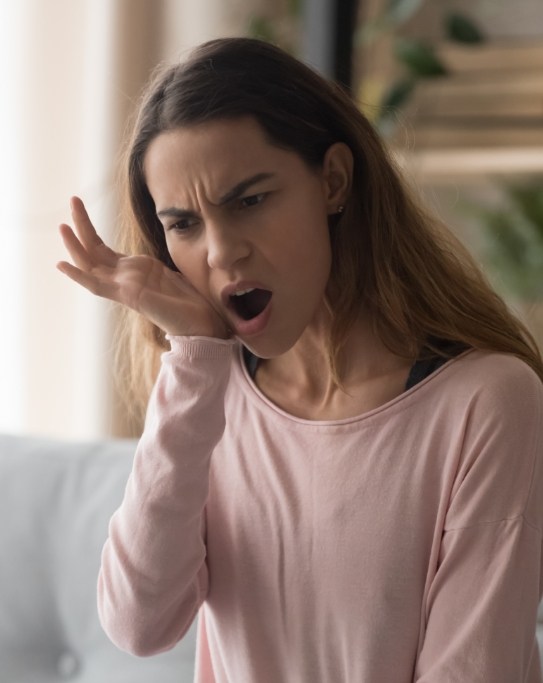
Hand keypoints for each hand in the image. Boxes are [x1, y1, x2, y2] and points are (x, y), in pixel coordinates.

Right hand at [57, 197, 229, 337]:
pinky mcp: (128, 296)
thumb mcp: (169, 272)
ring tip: (62, 226)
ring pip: (91, 264)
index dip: (89, 229)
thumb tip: (156, 257)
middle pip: (93, 249)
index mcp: (132, 270)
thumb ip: (155, 265)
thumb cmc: (188, 300)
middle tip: (73, 198)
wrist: (201, 321)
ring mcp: (123, 287)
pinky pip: (97, 286)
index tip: (78, 207)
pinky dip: (79, 276)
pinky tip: (61, 264)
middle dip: (82, 225)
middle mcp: (124, 278)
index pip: (102, 248)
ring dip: (75, 245)